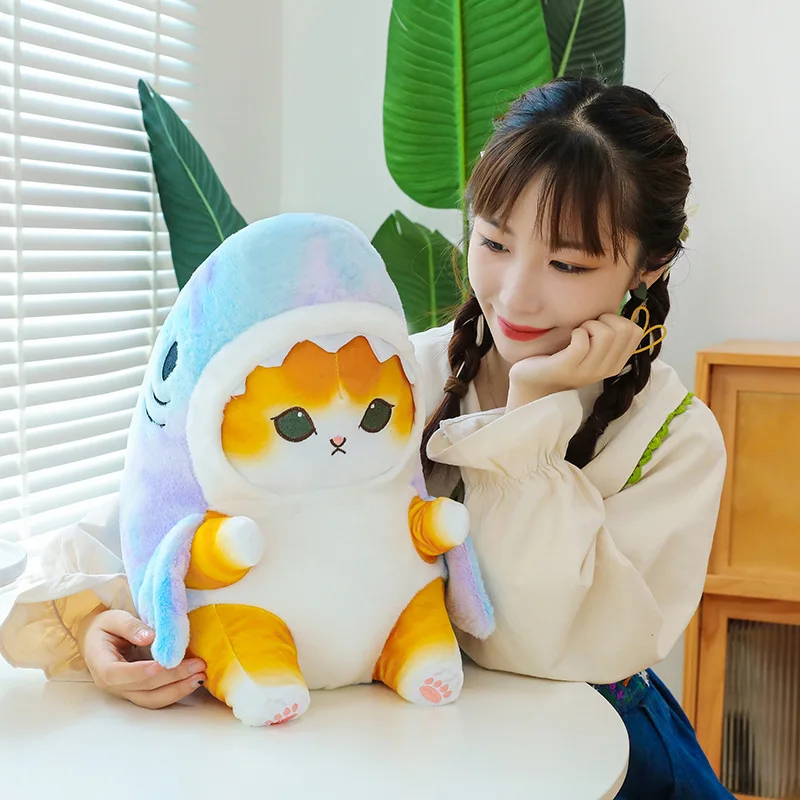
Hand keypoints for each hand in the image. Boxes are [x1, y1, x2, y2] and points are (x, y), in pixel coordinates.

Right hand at [77, 608, 205, 708]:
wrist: (98, 640)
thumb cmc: (105, 628)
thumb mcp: (112, 619)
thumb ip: (130, 627)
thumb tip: (151, 637)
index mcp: (101, 665)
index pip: (118, 674)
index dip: (141, 671)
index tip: (163, 664)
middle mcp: (112, 685)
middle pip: (143, 689)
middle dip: (172, 678)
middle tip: (198, 666)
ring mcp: (126, 692)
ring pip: (152, 699)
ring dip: (178, 690)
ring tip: (201, 677)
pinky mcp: (138, 693)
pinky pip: (157, 697)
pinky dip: (176, 691)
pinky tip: (194, 681)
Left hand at [507, 313, 642, 409]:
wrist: (533, 380)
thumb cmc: (562, 357)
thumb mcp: (591, 348)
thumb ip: (607, 334)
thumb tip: (617, 307)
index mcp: (615, 363)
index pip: (636, 332)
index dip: (618, 319)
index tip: (600, 325)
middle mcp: (606, 369)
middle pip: (624, 329)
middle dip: (605, 319)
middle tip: (587, 327)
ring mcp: (588, 371)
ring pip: (606, 334)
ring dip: (590, 324)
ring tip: (578, 332)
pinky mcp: (568, 367)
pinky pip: (582, 342)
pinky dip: (576, 332)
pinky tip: (570, 337)